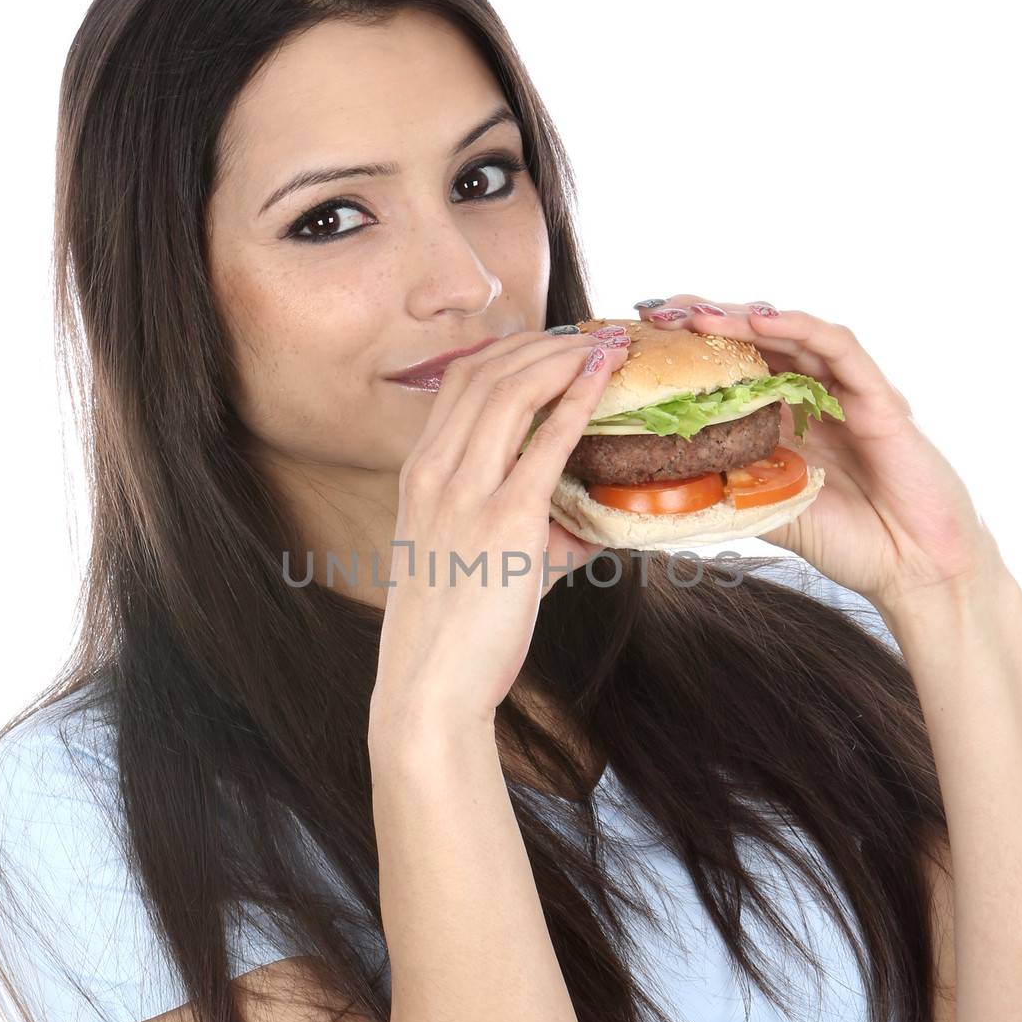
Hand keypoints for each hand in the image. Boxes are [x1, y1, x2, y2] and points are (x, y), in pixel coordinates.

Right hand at [370, 329, 619, 727]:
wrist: (428, 686)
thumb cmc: (451, 632)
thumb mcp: (470, 561)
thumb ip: (525, 530)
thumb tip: (587, 523)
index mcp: (419, 475)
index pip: (460, 382)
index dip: (509, 349)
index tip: (551, 344)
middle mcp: (435, 473)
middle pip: (486, 372)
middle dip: (541, 342)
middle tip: (587, 335)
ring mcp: (466, 494)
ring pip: (511, 390)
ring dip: (562, 358)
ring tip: (601, 346)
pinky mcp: (506, 521)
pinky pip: (547, 442)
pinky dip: (578, 400)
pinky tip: (603, 379)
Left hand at [633, 296, 999, 616]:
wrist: (914, 570)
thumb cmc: (849, 544)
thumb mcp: (768, 514)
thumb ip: (726, 493)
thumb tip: (657, 492)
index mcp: (786, 421)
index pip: (733, 369)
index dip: (690, 352)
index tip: (641, 341)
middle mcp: (815, 398)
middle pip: (757, 341)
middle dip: (706, 321)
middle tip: (656, 310)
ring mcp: (848, 393)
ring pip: (792, 335)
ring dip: (743, 319)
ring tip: (695, 313)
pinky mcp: (880, 397)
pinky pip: (839, 349)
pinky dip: (800, 328)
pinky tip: (763, 320)